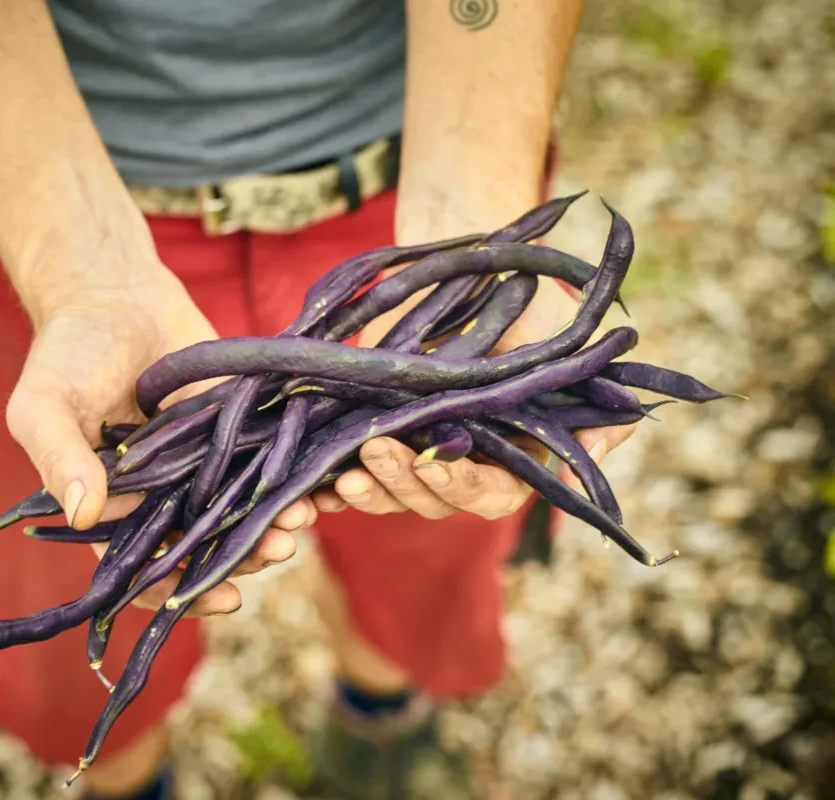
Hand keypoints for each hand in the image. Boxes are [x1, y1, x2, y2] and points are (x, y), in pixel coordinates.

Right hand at [5, 263, 312, 614]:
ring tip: (302, 516)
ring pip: (240, 509)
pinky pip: (262, 463)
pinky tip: (316, 480)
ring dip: (271, 520)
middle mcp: (159, 493)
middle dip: (243, 554)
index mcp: (111, 504)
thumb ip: (60, 458)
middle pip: (204, 544)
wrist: (114, 292)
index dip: (182, 590)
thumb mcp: (45, 404)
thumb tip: (84, 517)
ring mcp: (200, 463)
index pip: (145, 568)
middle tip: (279, 546)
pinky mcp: (233, 428)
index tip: (225, 597)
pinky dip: (287, 476)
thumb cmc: (67, 350)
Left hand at [313, 277, 634, 520]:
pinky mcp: (379, 434)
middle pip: (433, 500)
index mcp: (510, 455)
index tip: (439, 465)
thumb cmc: (522, 306)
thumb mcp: (564, 344)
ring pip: (391, 494)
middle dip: (403, 485)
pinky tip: (316, 489)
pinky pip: (356, 475)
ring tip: (345, 472)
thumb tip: (606, 441)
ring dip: (369, 490)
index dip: (464, 486)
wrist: (464, 267)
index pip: (491, 492)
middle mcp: (462, 463)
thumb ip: (590, 397)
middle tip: (374, 453)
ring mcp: (416, 452)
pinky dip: (334, 488)